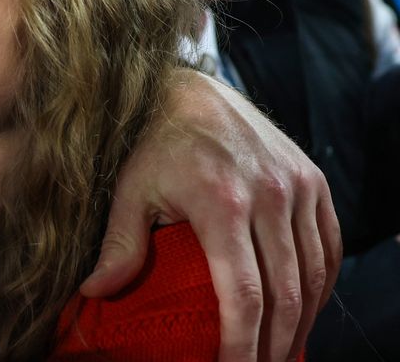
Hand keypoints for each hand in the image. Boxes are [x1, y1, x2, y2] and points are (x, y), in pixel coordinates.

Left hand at [80, 71, 340, 361]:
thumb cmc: (150, 141)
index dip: (243, 342)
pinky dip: (321, 284)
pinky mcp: (313, 179)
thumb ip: (118, 244)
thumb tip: (95, 292)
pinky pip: (328, 245)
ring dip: (303, 321)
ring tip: (280, 350)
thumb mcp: (128, 189)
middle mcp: (269, 194)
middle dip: (275, 343)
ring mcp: (297, 185)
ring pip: (314, 273)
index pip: (244, 294)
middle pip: (287, 292)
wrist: (187, 88)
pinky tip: (304, 309)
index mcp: (221, 201)